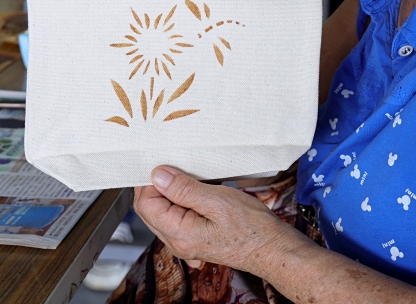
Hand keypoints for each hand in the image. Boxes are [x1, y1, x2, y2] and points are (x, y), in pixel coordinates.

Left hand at [134, 166, 298, 274]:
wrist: (271, 248)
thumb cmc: (251, 228)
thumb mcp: (218, 201)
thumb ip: (184, 190)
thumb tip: (158, 176)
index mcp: (179, 234)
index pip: (145, 204)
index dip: (150, 182)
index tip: (167, 166)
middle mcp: (176, 242)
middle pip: (149, 209)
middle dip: (157, 186)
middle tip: (177, 169)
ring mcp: (183, 242)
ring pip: (161, 212)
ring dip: (169, 192)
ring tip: (190, 179)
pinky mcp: (192, 238)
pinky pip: (174, 216)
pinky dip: (179, 200)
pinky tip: (196, 191)